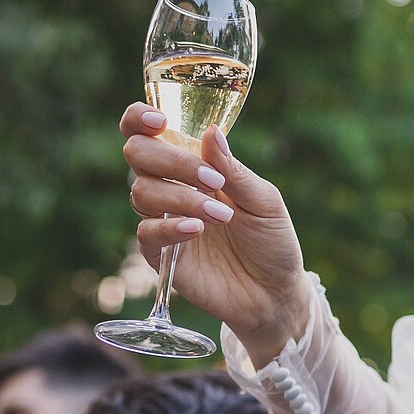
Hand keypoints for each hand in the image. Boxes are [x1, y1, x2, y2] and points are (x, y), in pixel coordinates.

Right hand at [119, 104, 309, 363]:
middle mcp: (170, 188)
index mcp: (192, 165)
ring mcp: (162, 221)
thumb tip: (210, 132)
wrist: (276, 294)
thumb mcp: (264, 201)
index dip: (140, 119)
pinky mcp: (160, 256)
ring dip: (181, 198)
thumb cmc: (272, 242)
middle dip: (171, 161)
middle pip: (137, 154)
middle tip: (212, 181)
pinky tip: (196, 230)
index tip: (160, 120)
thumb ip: (234, 169)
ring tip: (222, 216)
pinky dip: (169, 228)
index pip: (147, 133)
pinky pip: (146, 233)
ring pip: (141, 192)